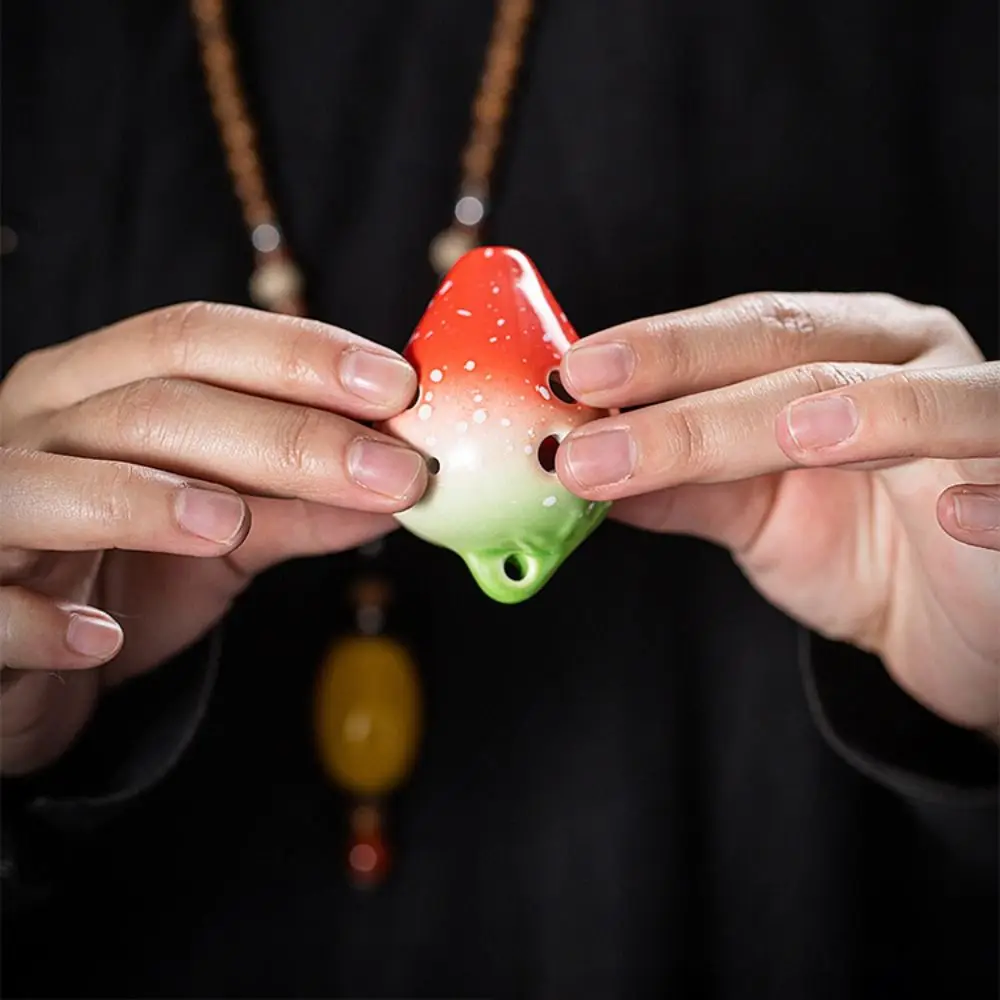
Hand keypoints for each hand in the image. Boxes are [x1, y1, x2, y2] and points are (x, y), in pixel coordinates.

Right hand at [1, 302, 427, 773]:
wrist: (21, 661)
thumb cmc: (121, 576)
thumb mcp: (222, 537)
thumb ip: (297, 507)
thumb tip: (400, 489)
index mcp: (97, 390)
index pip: (195, 340)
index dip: (298, 354)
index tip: (398, 385)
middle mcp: (35, 429)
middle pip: (152, 407)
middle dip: (283, 435)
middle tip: (390, 470)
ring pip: (47, 484)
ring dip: (142, 501)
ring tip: (229, 525)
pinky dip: (40, 622)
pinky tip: (101, 640)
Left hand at [556, 293, 999, 735]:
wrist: (960, 623)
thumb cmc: (866, 548)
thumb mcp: (758, 513)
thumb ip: (684, 484)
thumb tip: (581, 467)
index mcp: (839, 353)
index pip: (742, 335)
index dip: (659, 349)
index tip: (573, 374)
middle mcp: (910, 363)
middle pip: (802, 355)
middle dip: (696, 380)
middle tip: (599, 406)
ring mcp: (983, 420)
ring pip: (920, 402)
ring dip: (860, 413)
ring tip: (788, 434)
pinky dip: (994, 499)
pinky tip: (954, 515)